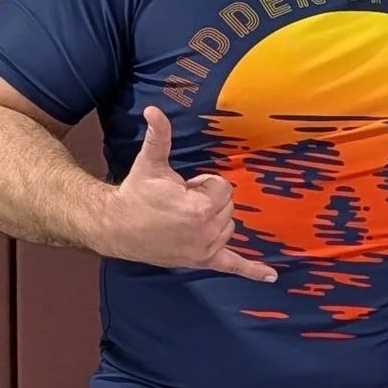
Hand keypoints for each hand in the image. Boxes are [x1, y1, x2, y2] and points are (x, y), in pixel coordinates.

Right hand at [103, 107, 276, 279]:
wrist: (117, 227)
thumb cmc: (136, 194)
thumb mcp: (150, 164)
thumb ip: (159, 136)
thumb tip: (154, 110)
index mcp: (199, 208)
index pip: (223, 187)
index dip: (203, 184)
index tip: (183, 187)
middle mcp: (207, 231)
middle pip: (228, 206)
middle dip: (208, 200)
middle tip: (180, 202)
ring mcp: (205, 249)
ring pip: (229, 227)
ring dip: (215, 219)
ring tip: (185, 218)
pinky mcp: (203, 261)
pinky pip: (233, 265)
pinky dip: (252, 271)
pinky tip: (271, 277)